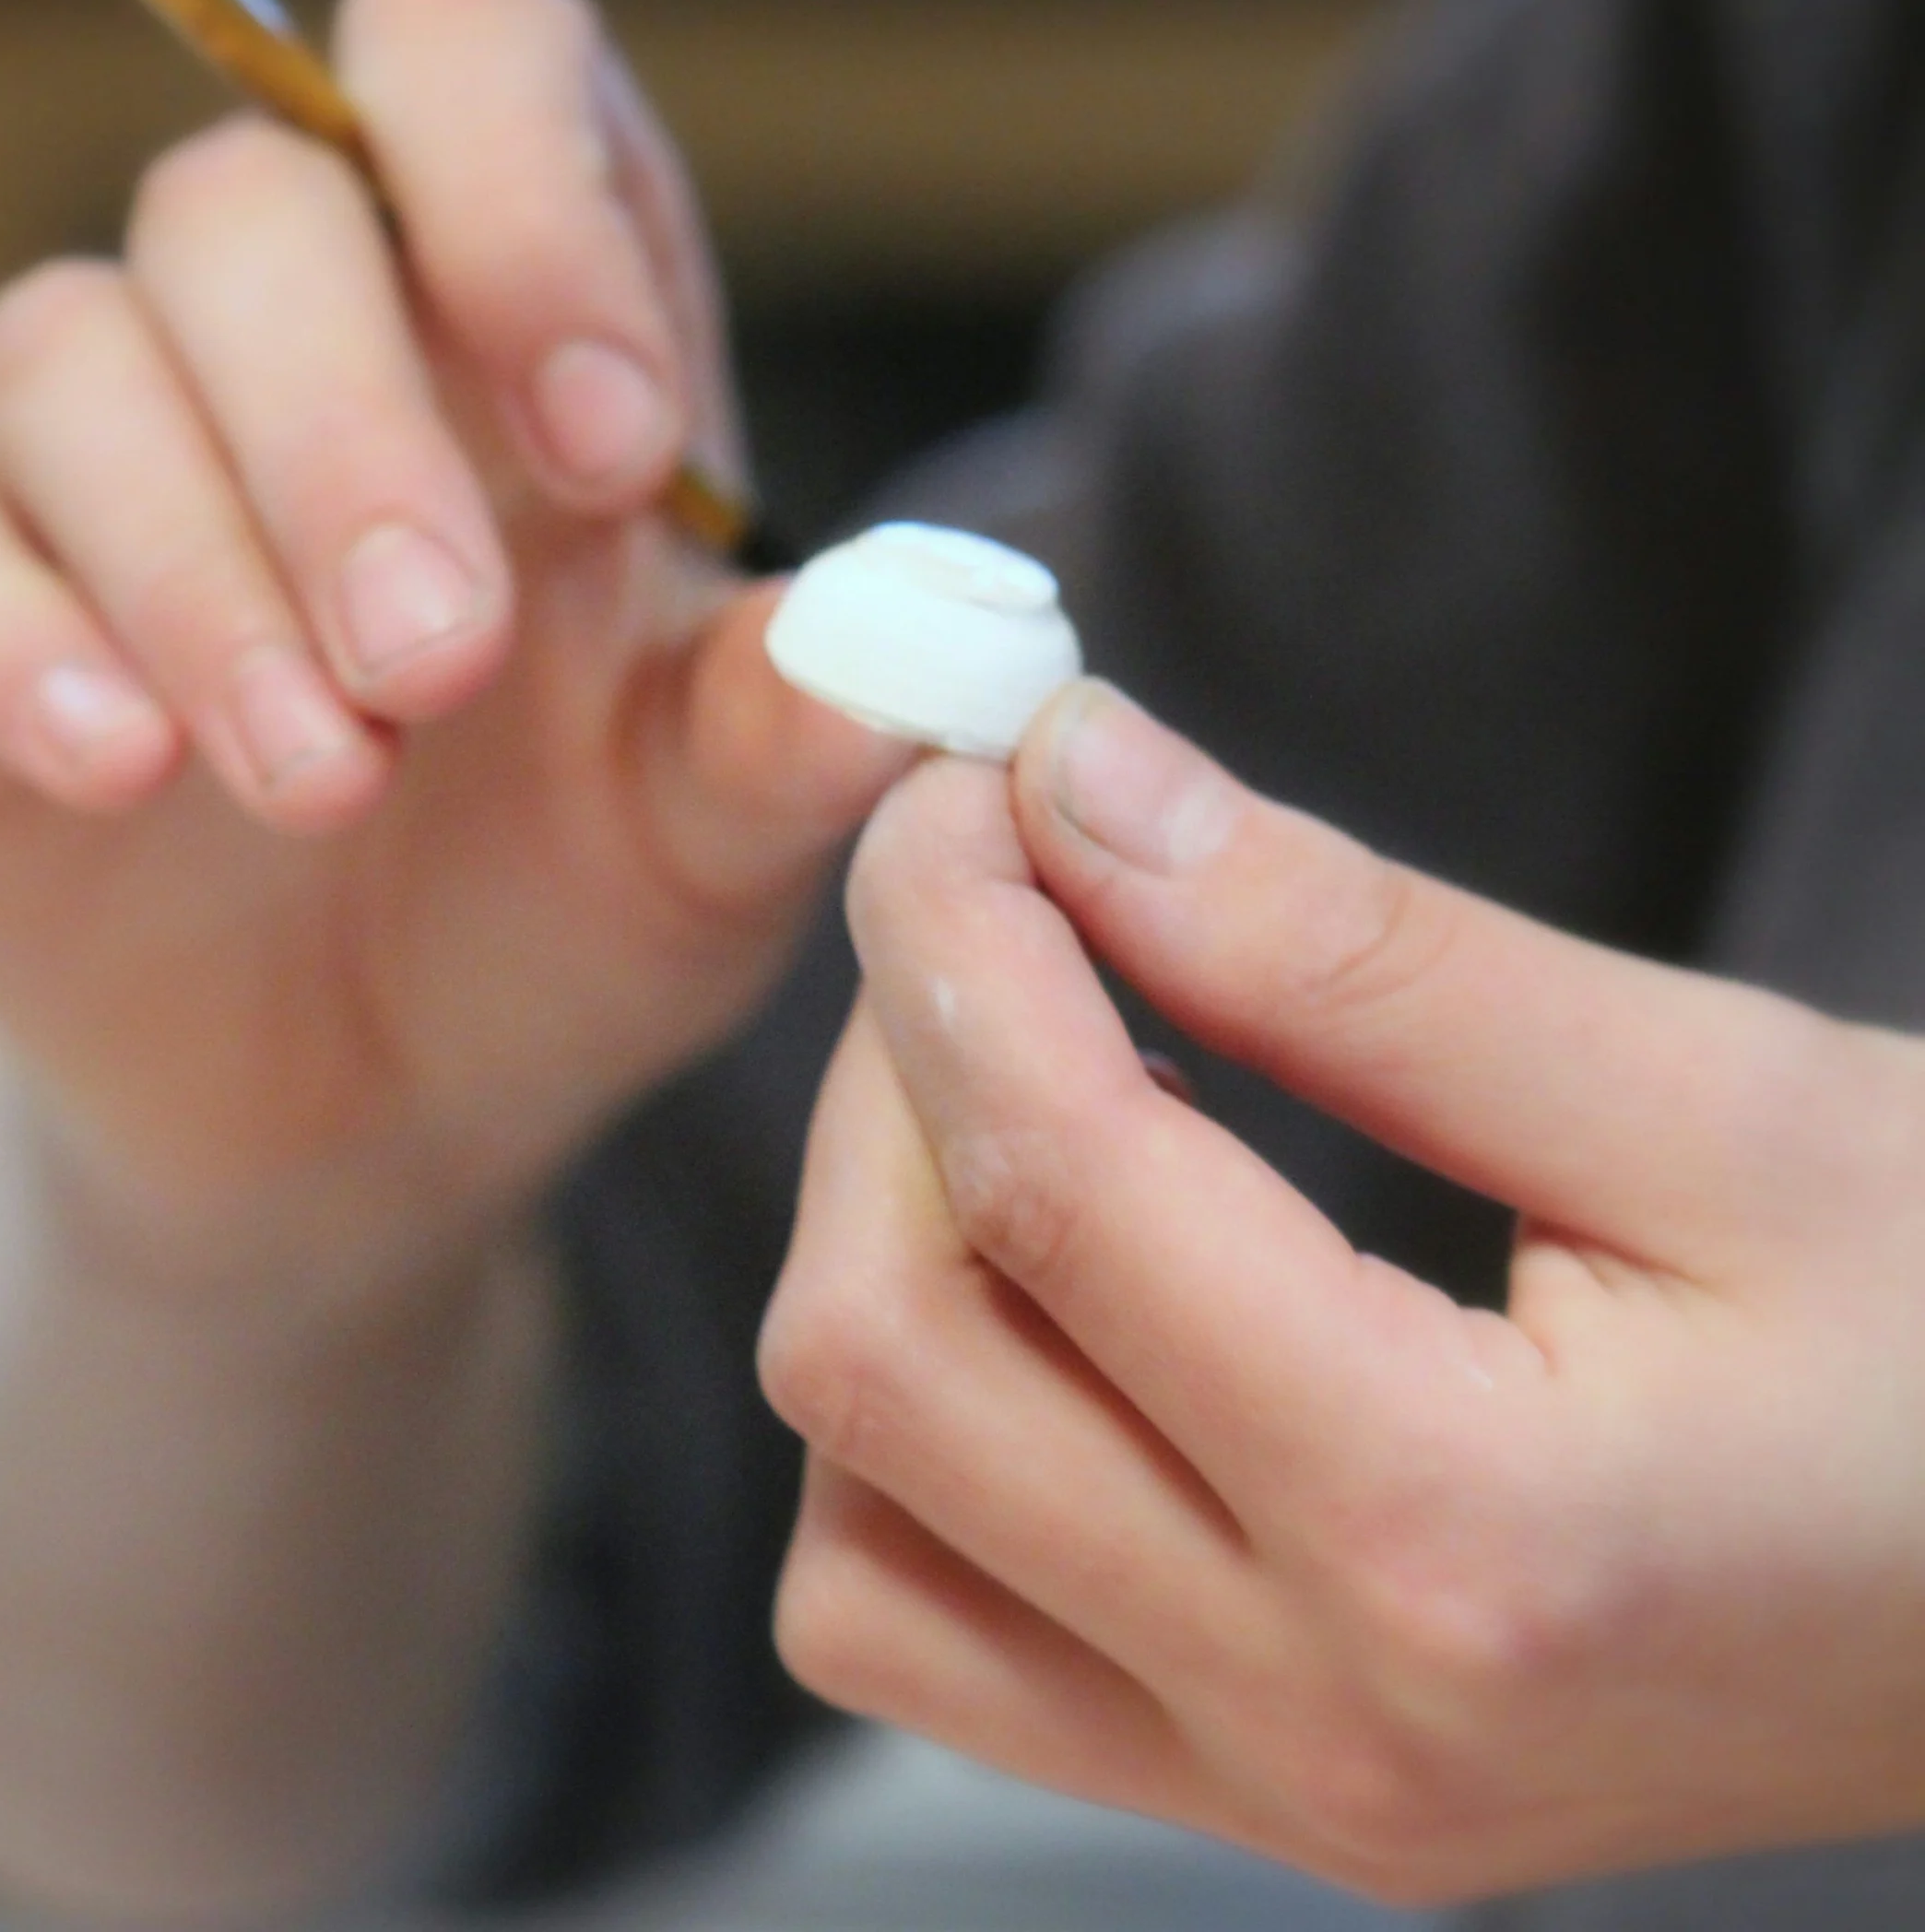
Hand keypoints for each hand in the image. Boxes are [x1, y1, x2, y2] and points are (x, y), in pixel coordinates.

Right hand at [0, 0, 905, 1293]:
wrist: (369, 1104)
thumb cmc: (569, 911)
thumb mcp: (715, 837)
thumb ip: (798, 732)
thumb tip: (908, 659)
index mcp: (514, 317)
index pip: (470, 54)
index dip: (525, 190)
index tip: (615, 445)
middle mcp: (296, 337)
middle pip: (249, 201)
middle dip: (347, 427)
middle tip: (442, 660)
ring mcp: (102, 462)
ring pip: (68, 353)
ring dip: (204, 565)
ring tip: (330, 780)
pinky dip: (15, 641)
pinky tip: (123, 767)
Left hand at [760, 680, 1924, 1904]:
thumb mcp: (1715, 1094)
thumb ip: (1355, 947)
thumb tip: (1084, 785)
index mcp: (1459, 1533)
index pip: (1048, 1185)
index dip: (952, 933)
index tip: (960, 787)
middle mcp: (1321, 1712)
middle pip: (880, 1357)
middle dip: (889, 1073)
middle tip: (1006, 905)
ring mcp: (1273, 1785)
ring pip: (856, 1519)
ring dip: (881, 1251)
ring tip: (1047, 1095)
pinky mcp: (1256, 1783)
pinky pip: (930, 1621)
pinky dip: (918, 1427)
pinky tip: (1062, 1284)